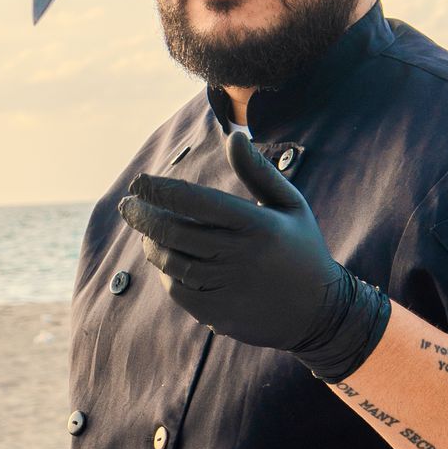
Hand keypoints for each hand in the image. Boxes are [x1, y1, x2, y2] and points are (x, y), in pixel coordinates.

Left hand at [117, 128, 390, 381]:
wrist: (318, 312)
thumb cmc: (301, 248)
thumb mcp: (290, 204)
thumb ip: (258, 171)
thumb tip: (234, 135)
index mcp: (258, 225)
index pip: (198, 202)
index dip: (162, 189)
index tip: (139, 181)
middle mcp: (241, 256)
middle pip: (176, 232)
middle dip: (144, 216)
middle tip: (128, 205)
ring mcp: (228, 287)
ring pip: (172, 261)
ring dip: (151, 243)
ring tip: (144, 230)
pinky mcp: (218, 312)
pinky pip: (179, 289)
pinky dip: (166, 271)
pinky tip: (165, 257)